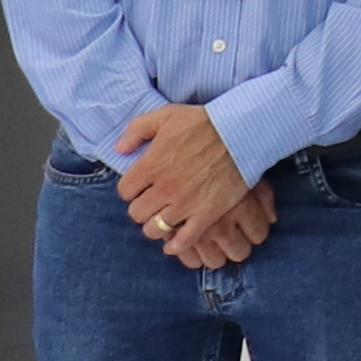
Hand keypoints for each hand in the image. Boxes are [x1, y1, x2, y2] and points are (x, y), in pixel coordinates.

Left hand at [115, 105, 271, 270]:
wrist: (241, 133)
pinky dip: (176, 245)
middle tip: (152, 203)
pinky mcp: (206, 214)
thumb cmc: (203, 122)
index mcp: (151, 165)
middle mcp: (163, 188)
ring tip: (163, 219)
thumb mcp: (165, 115)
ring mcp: (185, 203)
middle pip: (136, 213)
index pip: (124, 191)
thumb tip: (120, 149)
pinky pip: (184, 240)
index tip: (141, 186)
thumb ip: (137, 130)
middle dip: (141, 208)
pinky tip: (173, 243)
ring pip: (155, 229)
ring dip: (155, 226)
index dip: (131, 189)